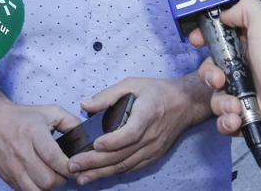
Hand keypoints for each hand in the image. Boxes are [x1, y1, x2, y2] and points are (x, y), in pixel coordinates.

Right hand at [0, 99, 79, 190]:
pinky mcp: (5, 176)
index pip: (54, 159)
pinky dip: (36, 189)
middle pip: (47, 180)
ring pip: (36, 190)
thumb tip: (86, 139)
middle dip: (61, 180)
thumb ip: (72, 123)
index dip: (69, 168)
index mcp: (34, 134)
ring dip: (49, 188)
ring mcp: (12, 167)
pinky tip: (41, 180)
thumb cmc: (24, 116)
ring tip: (53, 178)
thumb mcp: (50, 112)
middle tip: (65, 173)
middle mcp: (21, 152)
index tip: (76, 167)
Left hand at [69, 76, 206, 184]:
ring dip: (102, 172)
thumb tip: (84, 105)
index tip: (96, 145)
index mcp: (147, 114)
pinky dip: (114, 173)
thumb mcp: (132, 84)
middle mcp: (151, 136)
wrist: (186, 104)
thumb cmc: (157, 92)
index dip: (113, 141)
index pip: (131, 133)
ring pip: (125, 165)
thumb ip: (108, 95)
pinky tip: (99, 175)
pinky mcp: (153, 156)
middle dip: (95, 162)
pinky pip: (132, 168)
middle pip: (122, 154)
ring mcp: (153, 149)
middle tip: (73, 166)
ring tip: (81, 177)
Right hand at [191, 0, 260, 158]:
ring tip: (235, 106)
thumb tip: (226, 14)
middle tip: (219, 79)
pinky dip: (227, 121)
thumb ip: (245, 8)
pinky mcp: (250, 121)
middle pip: (214, 70)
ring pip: (217, 97)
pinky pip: (226, 122)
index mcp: (254, 47)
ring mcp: (251, 97)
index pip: (223, 39)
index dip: (207, 38)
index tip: (196, 41)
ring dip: (220, 102)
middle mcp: (252, 70)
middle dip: (210, 74)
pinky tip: (238, 120)